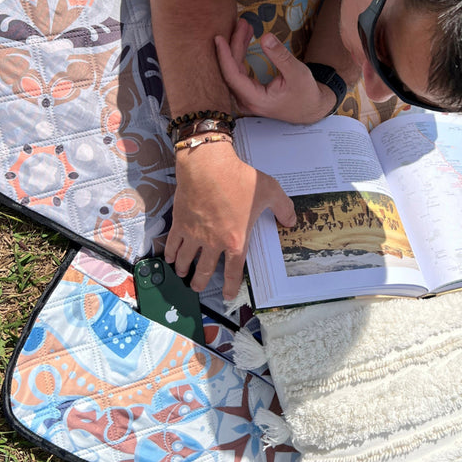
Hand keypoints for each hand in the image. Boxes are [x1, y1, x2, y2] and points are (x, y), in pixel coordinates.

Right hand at [166, 139, 295, 298]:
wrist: (208, 166)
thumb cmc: (239, 178)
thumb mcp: (270, 190)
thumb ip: (283, 208)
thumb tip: (291, 221)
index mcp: (236, 240)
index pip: (234, 271)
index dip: (231, 286)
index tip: (228, 295)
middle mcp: (213, 242)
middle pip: (205, 270)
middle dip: (200, 282)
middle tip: (197, 287)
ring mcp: (194, 234)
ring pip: (186, 259)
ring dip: (184, 270)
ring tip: (182, 274)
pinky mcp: (180, 222)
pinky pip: (173, 244)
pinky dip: (170, 253)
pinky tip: (170, 257)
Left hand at [215, 20, 335, 123]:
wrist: (311, 109)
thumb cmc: (305, 94)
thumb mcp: (297, 73)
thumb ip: (280, 55)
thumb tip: (265, 37)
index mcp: (255, 99)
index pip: (232, 76)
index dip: (224, 56)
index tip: (218, 38)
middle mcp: (246, 100)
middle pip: (232, 70)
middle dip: (234, 44)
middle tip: (241, 23)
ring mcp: (246, 97)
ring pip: (234, 69)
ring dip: (238, 46)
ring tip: (244, 26)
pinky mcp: (249, 92)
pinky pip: (239, 71)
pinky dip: (241, 53)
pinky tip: (244, 39)